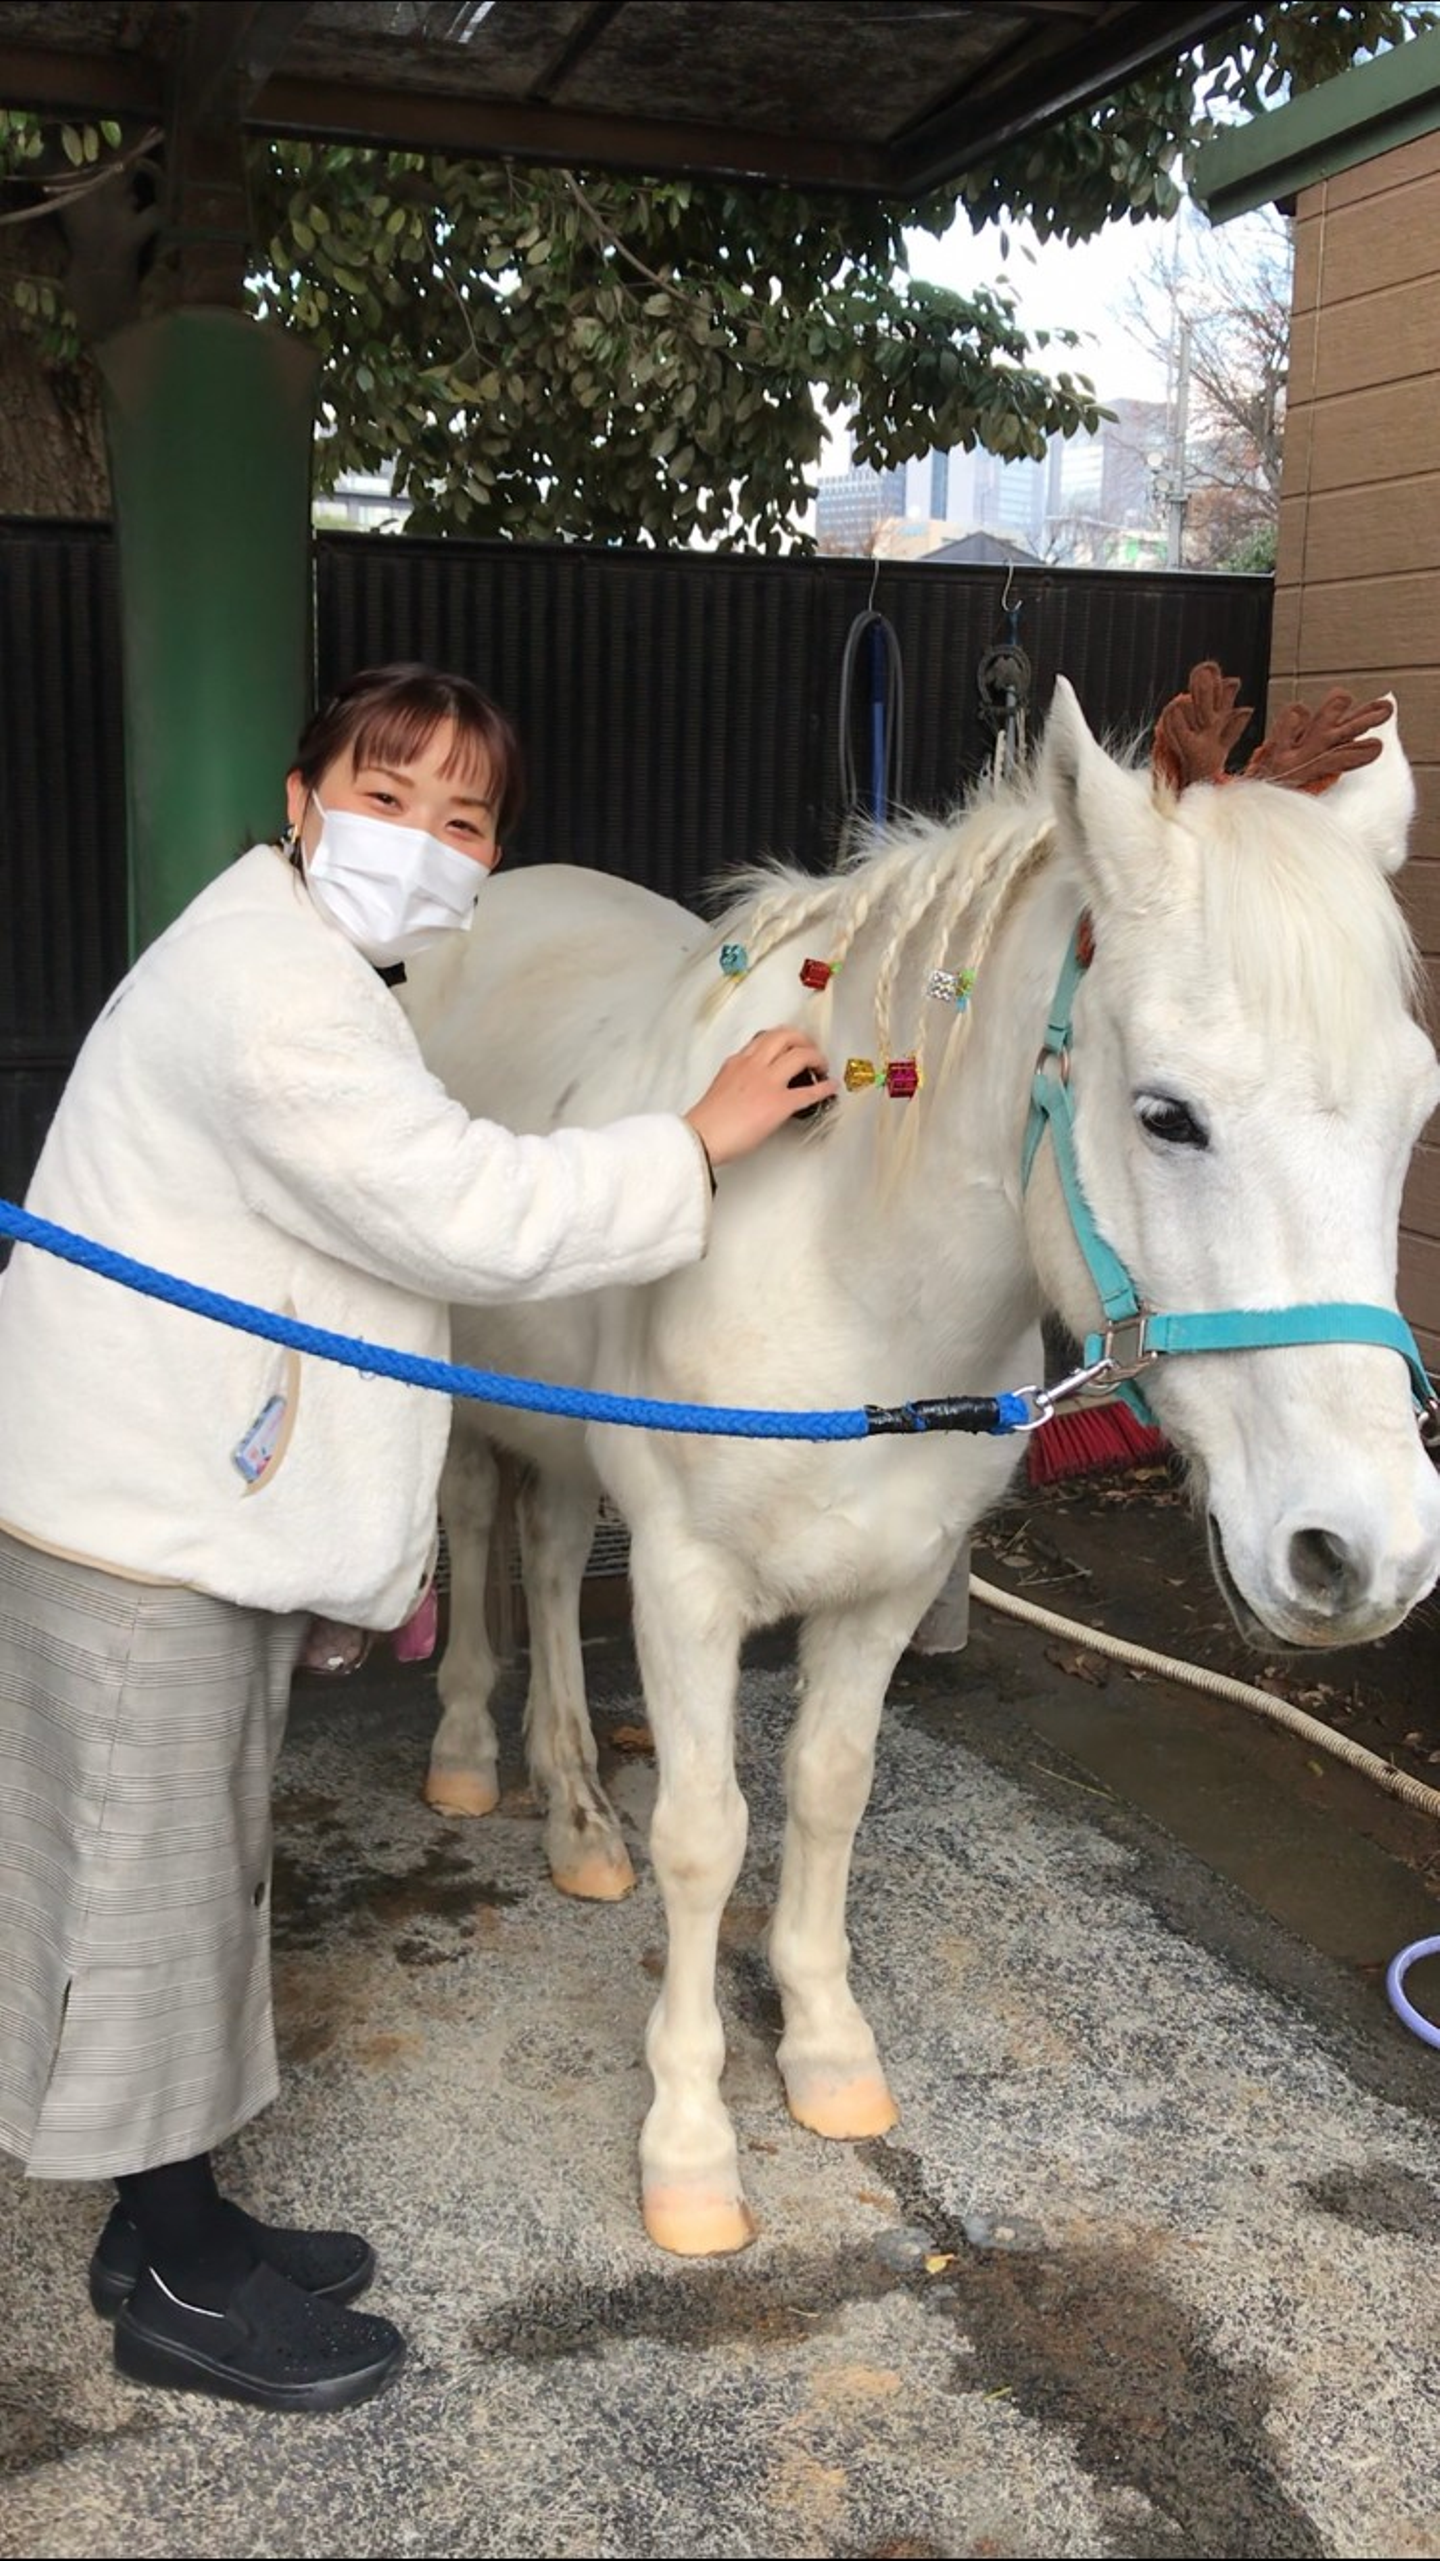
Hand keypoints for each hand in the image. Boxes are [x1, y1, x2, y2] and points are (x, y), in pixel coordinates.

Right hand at [684, 1028, 837, 1167]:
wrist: (702, 1137)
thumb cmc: (707, 1121)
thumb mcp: (721, 1086)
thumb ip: (738, 1078)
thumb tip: (753, 1085)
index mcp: (737, 1062)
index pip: (764, 1038)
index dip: (783, 1039)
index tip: (791, 1044)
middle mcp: (754, 1065)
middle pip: (785, 1036)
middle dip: (803, 1039)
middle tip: (810, 1048)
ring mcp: (768, 1082)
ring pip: (801, 1054)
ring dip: (817, 1057)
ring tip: (822, 1065)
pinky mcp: (779, 1103)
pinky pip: (809, 1092)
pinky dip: (824, 1088)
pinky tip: (830, 1088)